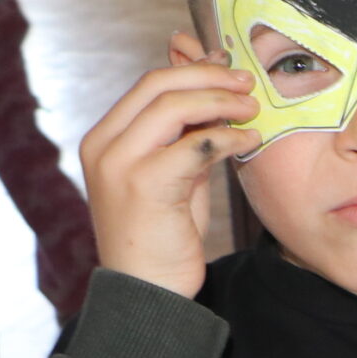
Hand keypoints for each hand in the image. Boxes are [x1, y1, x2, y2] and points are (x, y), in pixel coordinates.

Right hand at [81, 51, 258, 296]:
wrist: (149, 290)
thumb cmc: (163, 233)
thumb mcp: (173, 172)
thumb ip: (185, 134)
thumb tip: (211, 90)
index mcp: (104, 137)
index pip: (148, 84)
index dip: (194, 70)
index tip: (229, 67)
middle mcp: (103, 146)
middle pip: (157, 86)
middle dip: (209, 77)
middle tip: (247, 83)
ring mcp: (118, 165)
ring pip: (172, 108)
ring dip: (221, 103)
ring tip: (253, 109)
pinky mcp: (143, 186)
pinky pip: (193, 146)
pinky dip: (228, 137)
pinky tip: (250, 141)